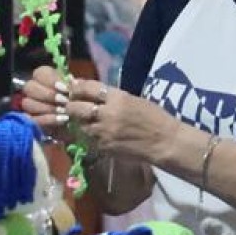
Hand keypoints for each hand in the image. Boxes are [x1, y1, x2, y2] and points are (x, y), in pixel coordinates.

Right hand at [17, 65, 72, 144]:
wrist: (80, 125)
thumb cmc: (78, 104)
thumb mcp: (80, 92)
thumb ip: (74, 86)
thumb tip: (72, 81)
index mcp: (45, 79)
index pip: (39, 73)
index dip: (50, 80)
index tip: (64, 88)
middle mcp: (34, 91)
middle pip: (29, 87)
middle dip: (48, 94)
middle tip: (64, 101)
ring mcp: (30, 106)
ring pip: (28, 103)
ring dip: (47, 107)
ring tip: (64, 111)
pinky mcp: (31, 122)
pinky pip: (33, 119)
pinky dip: (48, 120)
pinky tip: (61, 120)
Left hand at [61, 78, 176, 161]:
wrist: (164, 142)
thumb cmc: (154, 117)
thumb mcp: (134, 99)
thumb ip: (112, 96)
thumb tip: (92, 92)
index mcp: (117, 98)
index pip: (87, 88)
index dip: (76, 87)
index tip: (71, 87)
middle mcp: (107, 114)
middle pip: (76, 107)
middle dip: (71, 106)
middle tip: (71, 105)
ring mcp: (104, 132)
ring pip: (80, 125)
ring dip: (80, 122)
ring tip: (86, 121)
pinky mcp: (104, 147)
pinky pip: (90, 139)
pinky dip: (90, 136)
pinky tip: (98, 134)